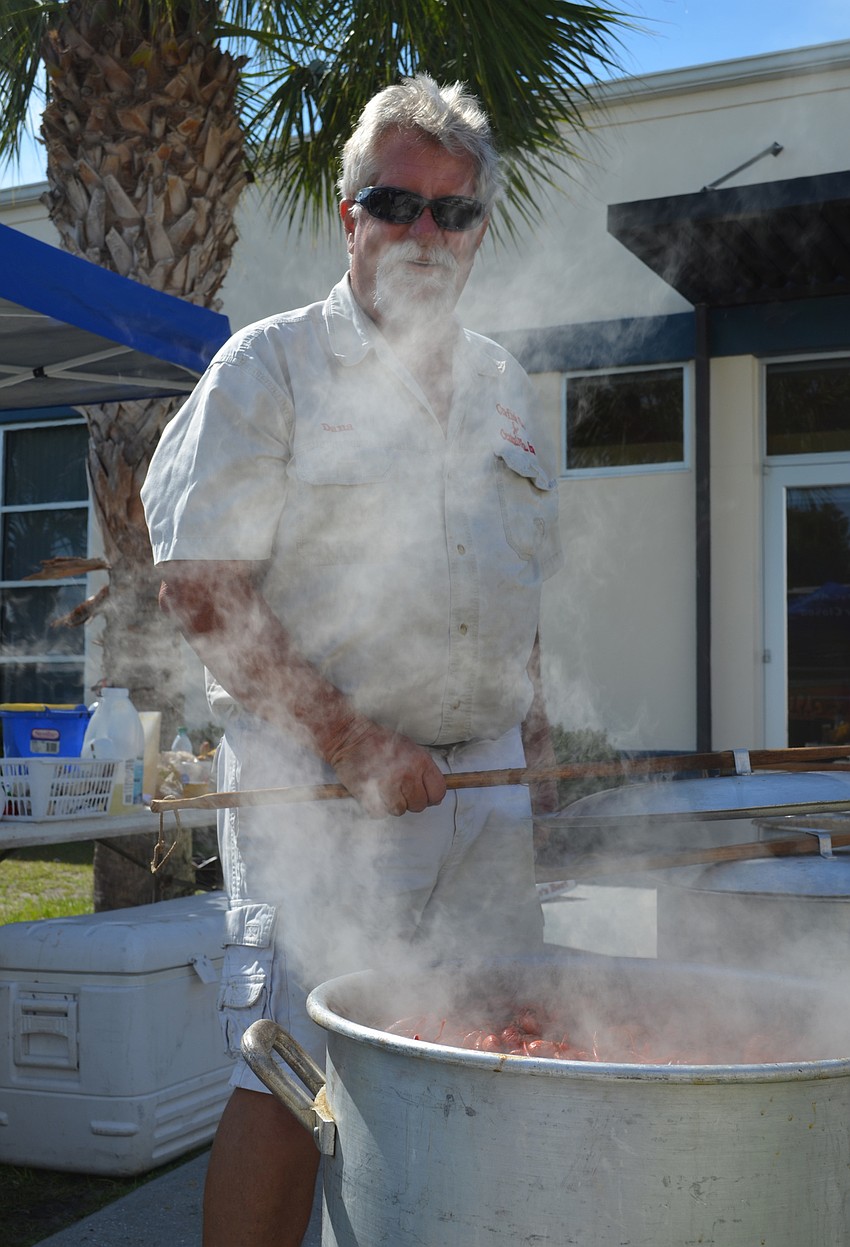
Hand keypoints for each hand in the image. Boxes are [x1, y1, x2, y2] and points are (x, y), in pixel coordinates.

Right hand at [327, 720, 446, 817]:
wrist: (349, 737)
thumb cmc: (380, 742)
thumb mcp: (410, 749)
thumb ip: (425, 771)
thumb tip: (435, 796)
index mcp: (420, 761)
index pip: (438, 792)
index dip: (431, 796)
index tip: (423, 794)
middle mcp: (407, 775)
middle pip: (420, 805)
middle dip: (411, 800)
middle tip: (400, 789)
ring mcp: (389, 786)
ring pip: (400, 810)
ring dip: (393, 803)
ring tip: (384, 788)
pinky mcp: (370, 796)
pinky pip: (380, 812)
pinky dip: (376, 806)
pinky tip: (373, 791)